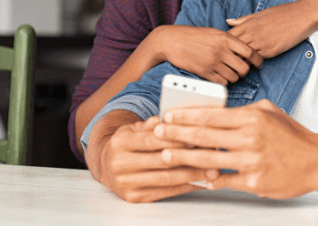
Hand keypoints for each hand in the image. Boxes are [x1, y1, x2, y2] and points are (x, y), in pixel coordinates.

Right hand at [94, 115, 218, 202]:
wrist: (105, 165)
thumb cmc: (128, 143)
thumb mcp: (136, 128)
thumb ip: (155, 124)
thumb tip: (176, 119)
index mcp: (121, 142)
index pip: (153, 140)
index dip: (177, 139)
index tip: (199, 137)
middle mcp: (120, 164)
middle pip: (161, 161)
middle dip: (190, 157)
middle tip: (213, 154)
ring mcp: (125, 183)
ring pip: (165, 179)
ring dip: (192, 175)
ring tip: (212, 170)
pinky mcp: (132, 197)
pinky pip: (163, 192)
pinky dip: (184, 187)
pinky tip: (199, 182)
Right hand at [152, 25, 263, 84]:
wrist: (172, 41)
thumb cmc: (193, 35)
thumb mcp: (214, 32)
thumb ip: (229, 40)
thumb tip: (243, 49)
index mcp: (226, 38)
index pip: (250, 52)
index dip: (258, 60)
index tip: (259, 64)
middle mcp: (222, 51)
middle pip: (244, 68)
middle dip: (245, 71)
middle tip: (241, 70)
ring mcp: (213, 62)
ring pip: (234, 77)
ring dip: (234, 77)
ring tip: (229, 73)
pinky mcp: (205, 73)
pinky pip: (222, 83)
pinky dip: (224, 82)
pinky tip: (220, 77)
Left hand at [154, 100, 317, 198]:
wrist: (317, 160)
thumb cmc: (292, 135)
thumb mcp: (269, 112)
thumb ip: (242, 111)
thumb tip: (215, 112)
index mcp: (252, 117)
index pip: (211, 115)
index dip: (185, 115)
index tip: (168, 115)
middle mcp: (251, 138)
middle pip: (204, 136)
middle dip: (176, 134)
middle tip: (157, 133)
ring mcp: (252, 162)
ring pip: (209, 159)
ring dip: (184, 157)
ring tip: (166, 155)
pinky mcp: (254, 183)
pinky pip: (224, 181)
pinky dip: (208, 179)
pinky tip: (194, 177)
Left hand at [227, 0, 317, 58]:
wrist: (301, 16)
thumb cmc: (282, 13)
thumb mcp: (260, 13)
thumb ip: (244, 20)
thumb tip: (228, 21)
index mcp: (248, 23)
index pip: (228, 36)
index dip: (225, 44)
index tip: (225, 48)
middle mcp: (252, 34)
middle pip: (233, 48)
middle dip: (230, 54)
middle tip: (228, 60)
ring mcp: (261, 43)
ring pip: (243, 56)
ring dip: (241, 60)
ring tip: (239, 64)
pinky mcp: (271, 51)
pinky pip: (257, 59)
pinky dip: (253, 62)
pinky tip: (253, 63)